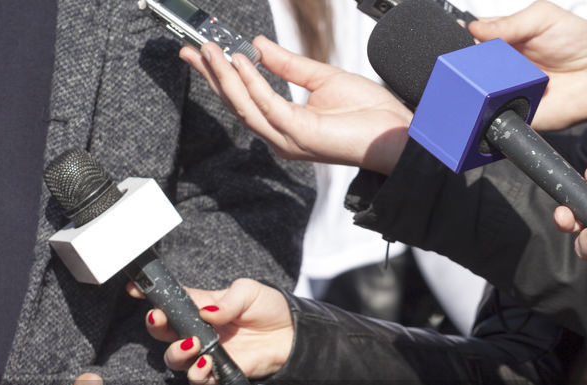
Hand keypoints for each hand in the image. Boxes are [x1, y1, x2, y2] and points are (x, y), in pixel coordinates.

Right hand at [133, 278, 294, 384]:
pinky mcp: (216, 373)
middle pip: (162, 332)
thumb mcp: (248, 292)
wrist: (292, 336)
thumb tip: (207, 312)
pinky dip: (197, 373)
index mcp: (198, 307)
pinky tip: (208, 363)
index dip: (149, 295)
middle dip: (155, 326)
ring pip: (173, 358)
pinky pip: (196, 379)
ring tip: (194, 345)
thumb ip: (226, 300)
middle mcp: (196, 331)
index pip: (168, 301)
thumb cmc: (268, 309)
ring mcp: (204, 353)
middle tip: (160, 320)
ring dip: (177, 352)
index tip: (135, 290)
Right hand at [182, 37, 413, 174]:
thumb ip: (288, 64)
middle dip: (212, 75)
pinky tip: (240, 61)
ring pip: (244, 105)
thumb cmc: (368, 114)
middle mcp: (278, 136)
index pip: (243, 99)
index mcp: (283, 124)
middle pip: (235, 103)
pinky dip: (251, 81)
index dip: (221, 75)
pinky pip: (266, 104)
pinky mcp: (297, 134)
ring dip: (224, 76)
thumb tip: (259, 44)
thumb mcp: (322, 78)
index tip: (206, 52)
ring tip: (210, 50)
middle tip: (193, 50)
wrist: (394, 135)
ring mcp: (285, 138)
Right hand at [469, 1, 586, 130]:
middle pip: (462, 68)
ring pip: (469, 93)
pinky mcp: (502, 114)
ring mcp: (496, 92)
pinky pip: (483, 117)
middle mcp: (494, 67)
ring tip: (491, 82)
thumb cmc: (576, 43)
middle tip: (479, 62)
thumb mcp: (545, 18)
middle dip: (464, 66)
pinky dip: (483, 112)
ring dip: (473, 89)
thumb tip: (475, 27)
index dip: (463, 39)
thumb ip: (511, 21)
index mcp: (499, 40)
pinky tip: (494, 102)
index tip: (466, 38)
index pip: (468, 39)